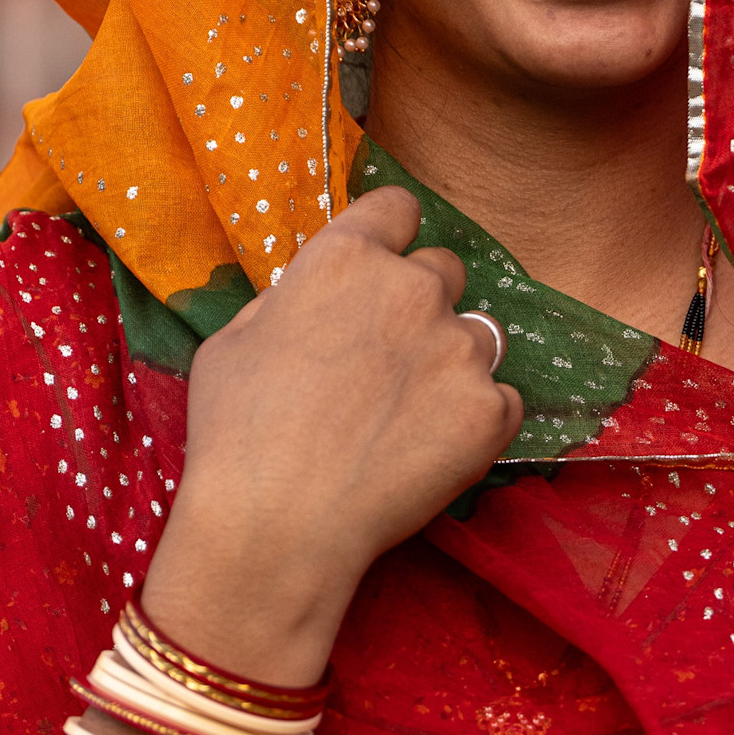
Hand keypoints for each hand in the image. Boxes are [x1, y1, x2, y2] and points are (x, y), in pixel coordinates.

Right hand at [142, 189, 522, 685]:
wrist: (276, 527)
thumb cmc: (236, 436)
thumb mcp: (232, 342)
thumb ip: (289, 300)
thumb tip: (315, 295)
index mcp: (345, 259)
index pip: (399, 207)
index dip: (392, 236)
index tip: (385, 266)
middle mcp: (412, 288)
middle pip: (445, 269)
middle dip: (422, 304)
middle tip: (388, 361)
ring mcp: (459, 348)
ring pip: (479, 335)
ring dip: (454, 361)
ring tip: (410, 414)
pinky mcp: (490, 409)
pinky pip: (501, 399)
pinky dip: (477, 420)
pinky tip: (431, 450)